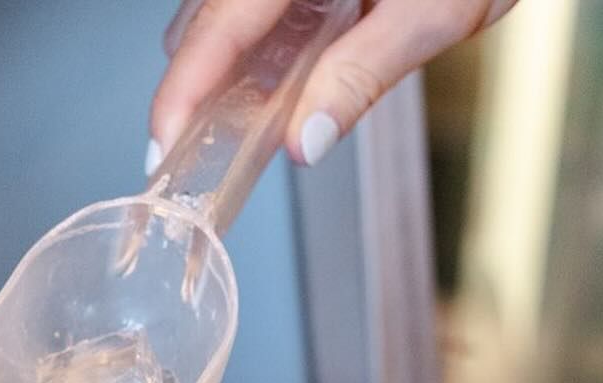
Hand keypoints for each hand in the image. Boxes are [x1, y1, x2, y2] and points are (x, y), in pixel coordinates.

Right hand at [150, 0, 519, 169]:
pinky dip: (256, 39)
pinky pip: (252, 2)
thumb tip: (302, 140)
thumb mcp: (439, 10)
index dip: (183, 92)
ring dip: (230, 63)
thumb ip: (364, 74)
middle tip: (221, 148)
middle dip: (203, 84)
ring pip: (220, 7)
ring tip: (260, 111)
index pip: (218, 26)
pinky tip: (289, 66)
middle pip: (204, 17)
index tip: (163, 148)